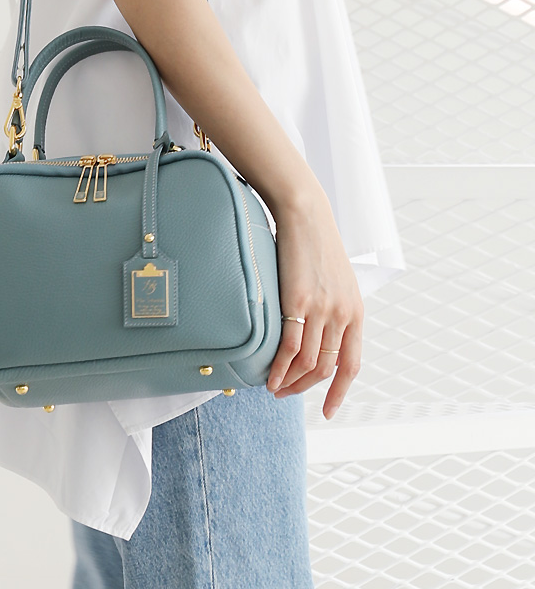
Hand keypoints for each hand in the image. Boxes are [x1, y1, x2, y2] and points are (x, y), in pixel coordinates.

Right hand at [265, 188, 363, 419]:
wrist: (306, 215)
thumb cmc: (316, 244)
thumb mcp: (338, 281)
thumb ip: (334, 309)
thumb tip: (321, 333)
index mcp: (356, 312)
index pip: (351, 365)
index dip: (339, 392)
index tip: (328, 411)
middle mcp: (343, 315)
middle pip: (326, 368)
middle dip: (306, 389)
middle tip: (286, 395)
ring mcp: (321, 310)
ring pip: (307, 363)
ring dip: (289, 382)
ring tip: (273, 388)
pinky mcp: (298, 302)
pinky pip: (289, 348)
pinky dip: (279, 368)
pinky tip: (269, 377)